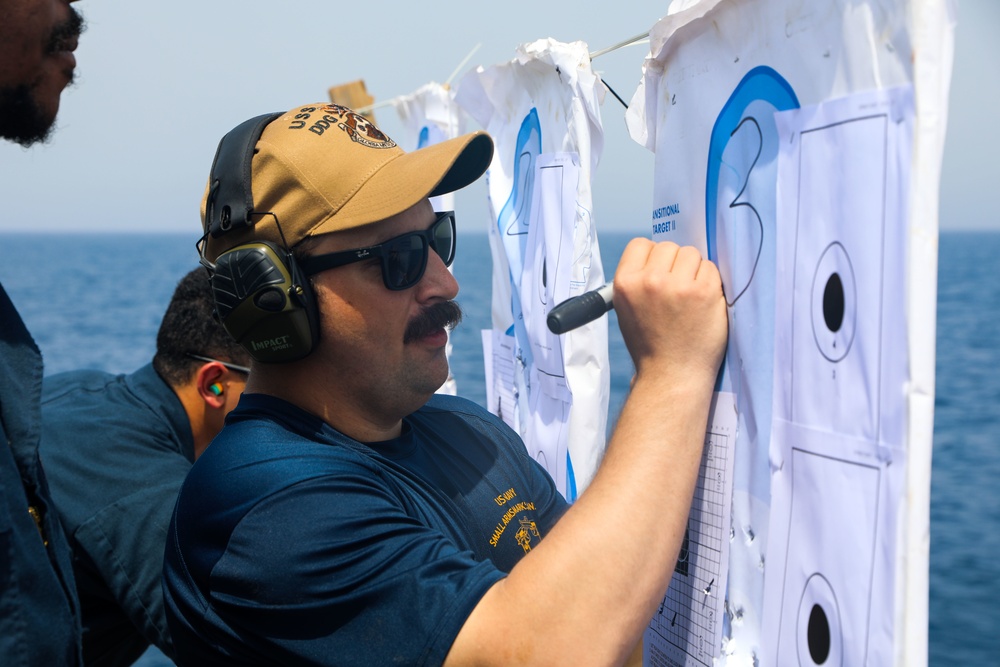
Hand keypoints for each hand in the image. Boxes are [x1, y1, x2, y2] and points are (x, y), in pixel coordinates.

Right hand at [613, 239, 727, 386]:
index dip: (652, 257)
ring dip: (694, 271)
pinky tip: (703, 303)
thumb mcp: (627, 310)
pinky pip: (711, 268)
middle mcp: (650, 281)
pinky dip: (710, 282)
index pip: (641, 244)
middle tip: (677, 290)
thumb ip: (638, 280)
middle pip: (669, 247)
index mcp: (625, 283)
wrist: (672, 375)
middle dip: (675, 264)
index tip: (659, 273)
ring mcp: (678, 286)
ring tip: (690, 297)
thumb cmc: (651, 345)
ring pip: (692, 254)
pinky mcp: (704, 292)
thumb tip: (663, 256)